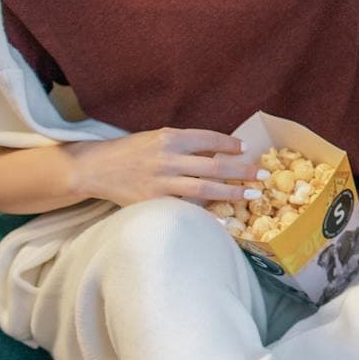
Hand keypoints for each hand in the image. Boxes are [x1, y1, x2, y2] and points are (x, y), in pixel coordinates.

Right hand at [65, 129, 265, 206]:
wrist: (94, 168)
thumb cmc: (130, 152)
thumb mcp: (157, 139)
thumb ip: (186, 145)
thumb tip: (220, 152)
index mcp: (170, 138)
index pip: (209, 139)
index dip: (230, 144)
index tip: (246, 148)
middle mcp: (167, 158)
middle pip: (213, 166)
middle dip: (242, 170)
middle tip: (264, 175)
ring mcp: (160, 181)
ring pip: (204, 188)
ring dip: (231, 192)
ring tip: (253, 195)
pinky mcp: (153, 201)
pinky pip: (186, 208)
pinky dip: (206, 216)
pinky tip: (225, 222)